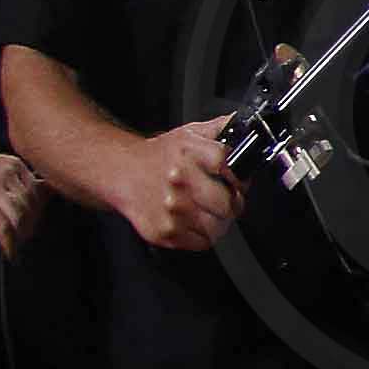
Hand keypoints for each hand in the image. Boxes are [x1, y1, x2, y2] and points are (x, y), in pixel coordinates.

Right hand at [105, 122, 240, 253]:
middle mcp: (179, 181)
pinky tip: (193, 220)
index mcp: (189, 154)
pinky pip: (202, 242)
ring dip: (220, 222)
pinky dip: (203, 235)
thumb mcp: (191, 133)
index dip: (240, 178)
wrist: (122, 171)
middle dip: (234, 204)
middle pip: (228, 205)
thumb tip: (246, 125)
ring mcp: (171, 209)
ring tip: (209, 211)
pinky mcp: (163, 231)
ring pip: (218, 228)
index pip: (229, 166)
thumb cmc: (160, 155)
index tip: (238, 182)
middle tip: (228, 200)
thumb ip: (223, 128)